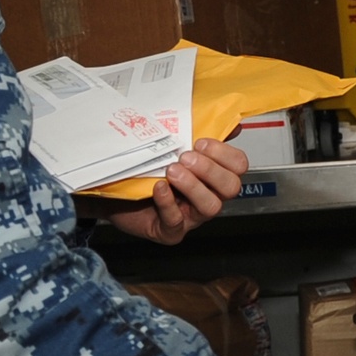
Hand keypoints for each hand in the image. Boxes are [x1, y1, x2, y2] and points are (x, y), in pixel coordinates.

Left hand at [100, 137, 247, 244]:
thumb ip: (200, 132)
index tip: (200, 142)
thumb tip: (231, 124)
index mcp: (213, 174)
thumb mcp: (173, 146)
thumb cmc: (147, 168)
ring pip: (210, 207)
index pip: (238, 165)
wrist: (116, 189)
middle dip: (210, 169)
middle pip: (231, 187)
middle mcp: (208, 195)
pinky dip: (168, 203)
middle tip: (185, 157)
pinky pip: (176, 222)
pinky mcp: (169, 231)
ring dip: (193, 186)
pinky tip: (159, 188)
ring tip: (172, 171)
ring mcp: (191, 216)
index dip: (224, 153)